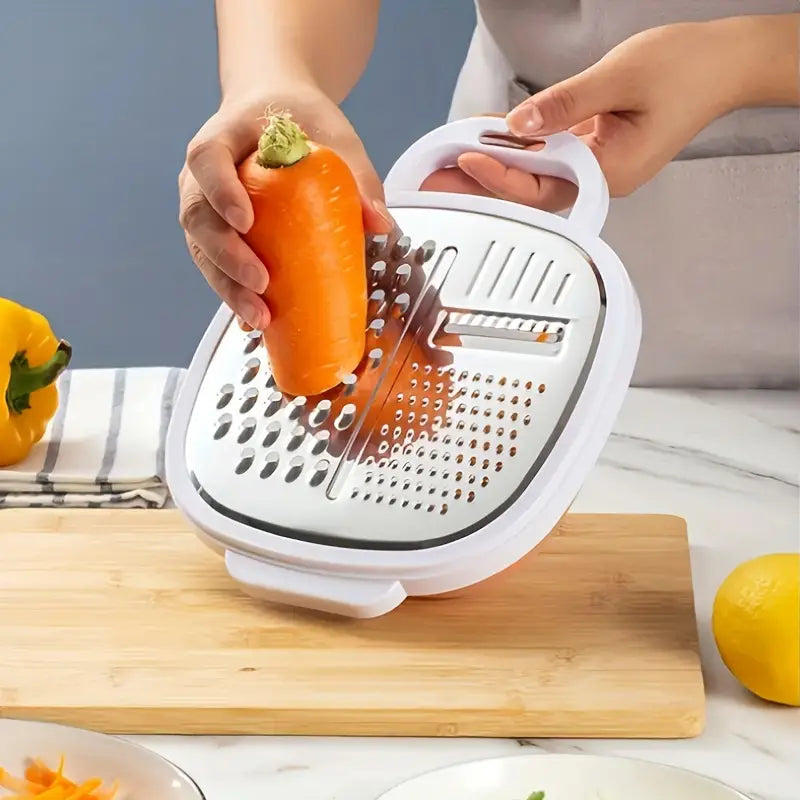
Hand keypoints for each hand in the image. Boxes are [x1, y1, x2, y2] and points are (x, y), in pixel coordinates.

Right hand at [178, 84, 392, 328]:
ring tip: (258, 315)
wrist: (274, 109)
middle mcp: (201, 174)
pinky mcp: (214, 232)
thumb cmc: (299, 119)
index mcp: (223, 136)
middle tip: (260, 283)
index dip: (220, 191)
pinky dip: (232, 292)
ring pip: (200, 249)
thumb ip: (357, 174)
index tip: (246, 219)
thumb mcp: (333, 135)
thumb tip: (381, 224)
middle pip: (197, 216)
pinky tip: (254, 317)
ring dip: (226, 286)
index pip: (207, 160)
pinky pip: (213, 264)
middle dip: (226, 257)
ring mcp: (203, 204)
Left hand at [424, 19, 760, 209]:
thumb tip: (519, 124)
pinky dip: (523, 143)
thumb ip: (564, 104)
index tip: (468, 158)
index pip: (543, 188)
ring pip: (538, 172)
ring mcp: (599, 165)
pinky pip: (551, 154)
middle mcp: (602, 177)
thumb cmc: (687, 70)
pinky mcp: (596, 149)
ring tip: (457, 155)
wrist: (723, 63)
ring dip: (500, 160)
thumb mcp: (619, 78)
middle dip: (487, 178)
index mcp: (613, 172)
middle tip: (444, 172)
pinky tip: (495, 132)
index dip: (501, 175)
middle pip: (532, 188)